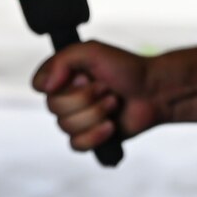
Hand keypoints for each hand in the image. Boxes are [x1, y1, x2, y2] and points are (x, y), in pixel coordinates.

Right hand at [33, 41, 163, 151]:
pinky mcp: (89, 138)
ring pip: (67, 127)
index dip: (64, 84)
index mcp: (63, 76)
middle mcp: (66, 97)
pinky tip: (111, 126)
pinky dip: (95, 136)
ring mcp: (77, 119)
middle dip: (86, 98)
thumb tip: (42, 87)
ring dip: (96, 114)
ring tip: (114, 102)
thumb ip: (60, 60)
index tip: (85, 76)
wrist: (154, 91)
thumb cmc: (126, 68)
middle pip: (54, 108)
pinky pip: (77, 145)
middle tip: (107, 88)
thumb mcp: (92, 51)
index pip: (42, 87)